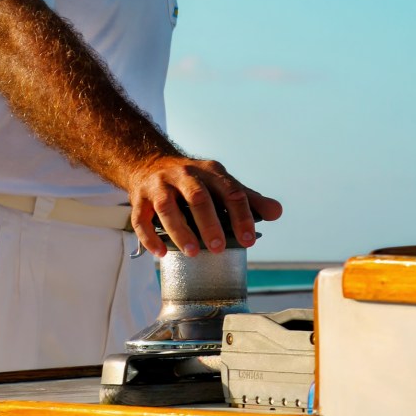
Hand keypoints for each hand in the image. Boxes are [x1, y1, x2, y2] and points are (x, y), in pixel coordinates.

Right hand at [128, 156, 281, 257]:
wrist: (149, 163)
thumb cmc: (192, 180)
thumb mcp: (220, 182)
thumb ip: (247, 198)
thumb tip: (276, 212)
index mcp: (209, 172)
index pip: (230, 191)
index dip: (241, 215)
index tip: (249, 239)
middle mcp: (183, 175)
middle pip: (197, 196)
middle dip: (209, 223)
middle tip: (219, 247)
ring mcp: (159, 185)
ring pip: (167, 206)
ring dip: (180, 230)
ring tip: (192, 252)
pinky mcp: (139, 199)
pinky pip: (141, 218)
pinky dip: (150, 237)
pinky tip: (161, 253)